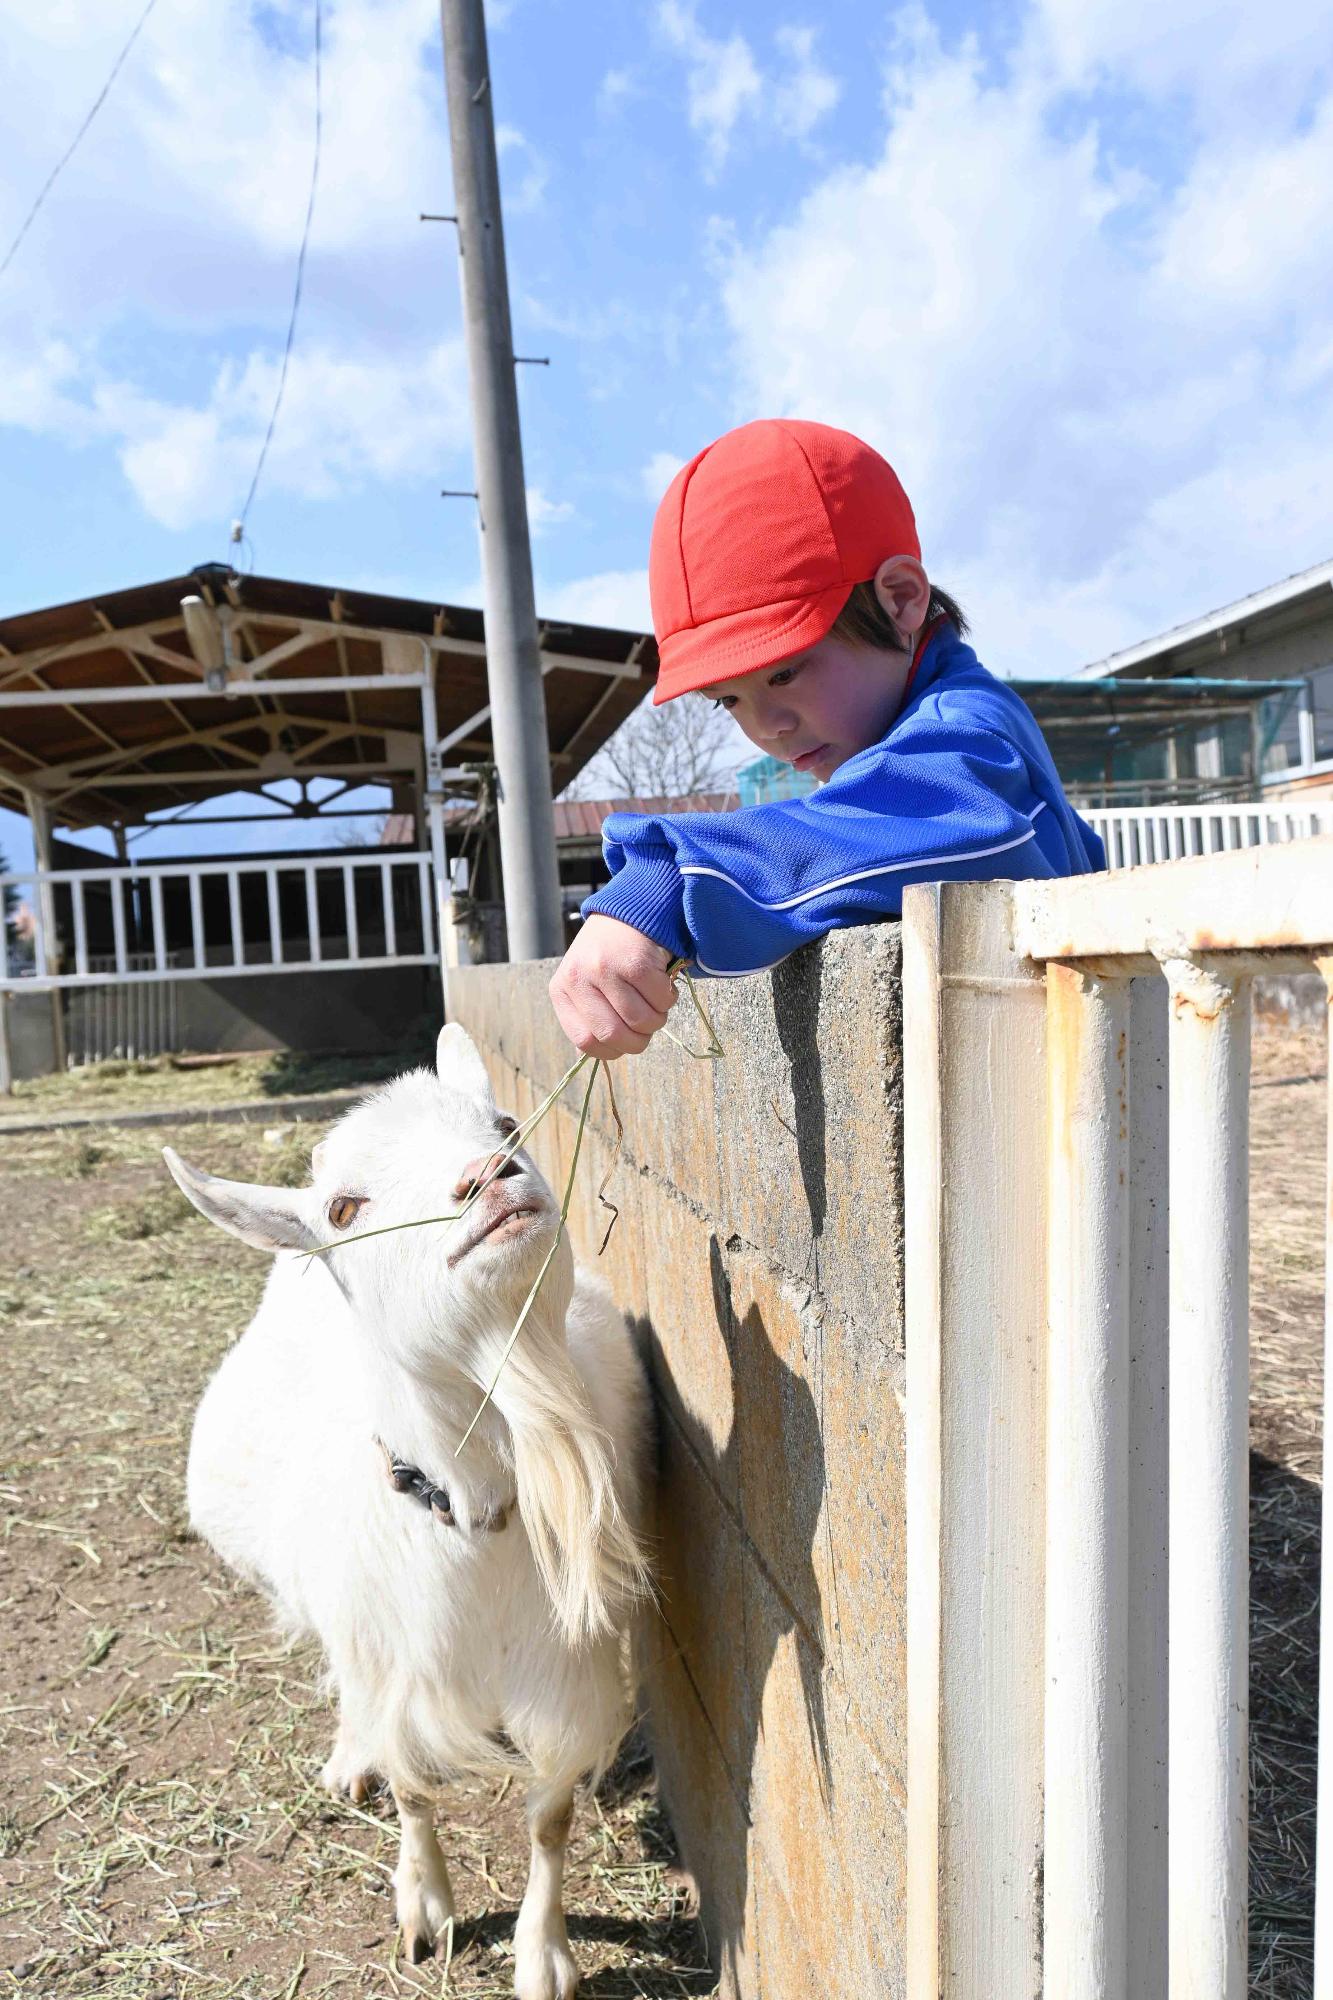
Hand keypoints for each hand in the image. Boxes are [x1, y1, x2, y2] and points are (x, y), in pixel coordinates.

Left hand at [548, 914, 678, 1058]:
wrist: (630, 910)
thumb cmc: (608, 955)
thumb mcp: (585, 982)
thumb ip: (589, 1015)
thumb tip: (600, 1051)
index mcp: (562, 990)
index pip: (585, 1042)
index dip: (611, 1050)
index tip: (625, 1042)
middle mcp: (579, 978)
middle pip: (614, 1035)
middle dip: (639, 1041)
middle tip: (647, 1027)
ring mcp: (607, 968)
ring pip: (641, 1021)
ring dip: (657, 1020)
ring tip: (656, 1004)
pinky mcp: (636, 961)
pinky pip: (661, 1000)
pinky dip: (669, 999)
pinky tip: (662, 985)